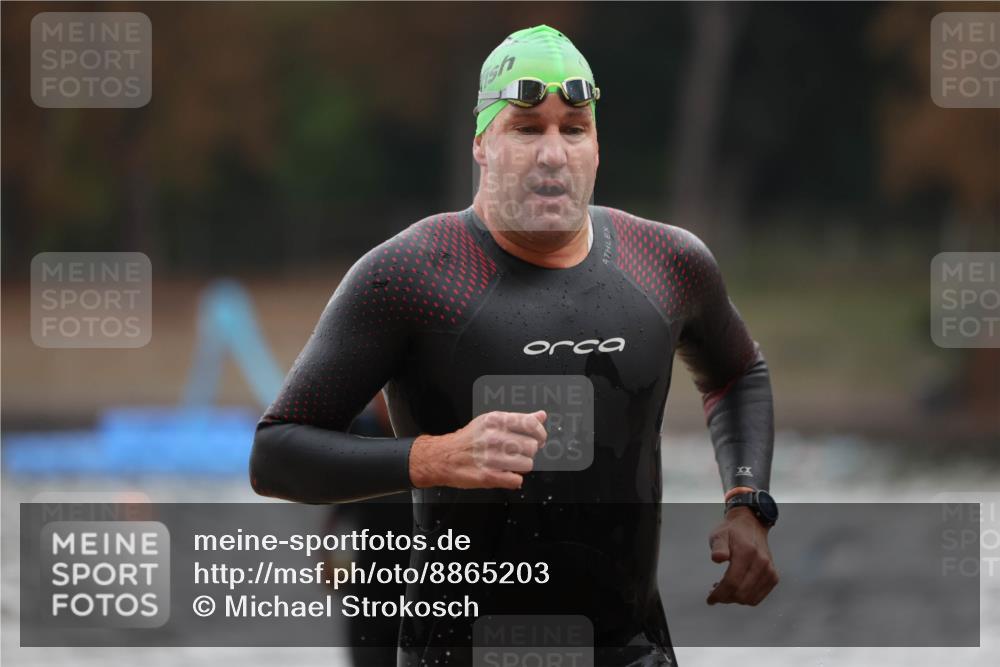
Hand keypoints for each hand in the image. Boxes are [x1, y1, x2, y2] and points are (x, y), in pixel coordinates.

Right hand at [409, 410, 547, 489]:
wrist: (443, 457)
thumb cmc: (469, 440)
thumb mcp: (491, 422)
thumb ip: (518, 419)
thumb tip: (541, 416)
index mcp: (495, 421)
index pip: (531, 424)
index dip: (541, 433)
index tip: (540, 439)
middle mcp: (493, 437)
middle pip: (532, 446)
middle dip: (528, 452)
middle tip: (518, 453)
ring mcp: (491, 457)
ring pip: (527, 464)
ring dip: (521, 466)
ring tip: (509, 463)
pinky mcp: (488, 476)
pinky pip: (516, 480)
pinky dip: (513, 479)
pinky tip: (504, 473)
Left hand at [706, 506, 778, 604]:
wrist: (751, 525)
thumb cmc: (731, 532)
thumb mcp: (719, 535)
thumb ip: (718, 547)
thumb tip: (717, 558)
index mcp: (747, 552)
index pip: (732, 582)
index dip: (720, 594)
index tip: (710, 599)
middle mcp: (762, 563)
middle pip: (742, 593)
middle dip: (725, 598)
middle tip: (714, 593)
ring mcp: (769, 571)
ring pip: (750, 598)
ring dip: (735, 599)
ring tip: (723, 590)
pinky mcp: (773, 577)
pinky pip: (758, 597)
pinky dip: (745, 598)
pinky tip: (736, 590)